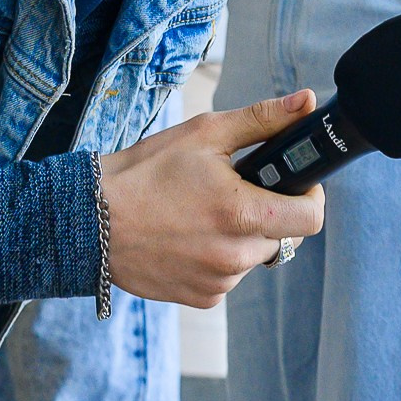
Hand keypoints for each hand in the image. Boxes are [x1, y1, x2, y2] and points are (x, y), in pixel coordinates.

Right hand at [98, 91, 327, 307]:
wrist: (88, 220)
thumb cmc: (144, 173)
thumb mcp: (204, 135)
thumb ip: (262, 120)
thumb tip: (306, 102)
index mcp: (242, 213)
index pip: (311, 218)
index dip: (310, 196)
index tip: (293, 184)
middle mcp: (234, 255)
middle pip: (282, 236)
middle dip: (267, 213)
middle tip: (230, 192)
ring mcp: (218, 281)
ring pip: (253, 257)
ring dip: (240, 237)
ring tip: (200, 215)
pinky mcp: (201, 298)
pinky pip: (227, 277)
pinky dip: (216, 259)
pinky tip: (186, 239)